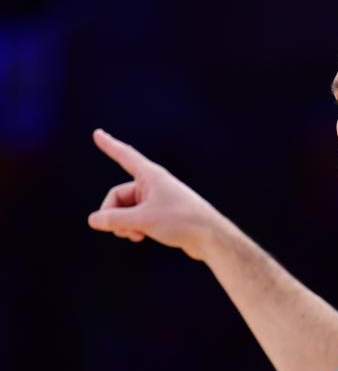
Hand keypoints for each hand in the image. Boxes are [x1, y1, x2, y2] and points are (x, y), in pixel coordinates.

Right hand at [88, 129, 222, 260]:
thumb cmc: (181, 222)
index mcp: (151, 176)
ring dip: (124, 224)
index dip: (110, 146)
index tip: (97, 133)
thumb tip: (93, 220)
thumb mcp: (143, 220)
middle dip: (114, 214)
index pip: (125, 156)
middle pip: (119, 196)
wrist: (211, 238)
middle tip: (118, 230)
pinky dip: (134, 227)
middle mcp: (154, 185)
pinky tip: (139, 237)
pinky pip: (138, 218)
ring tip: (133, 235)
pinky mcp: (163, 215)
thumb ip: (115, 219)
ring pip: (128, 209)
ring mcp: (158, 200)